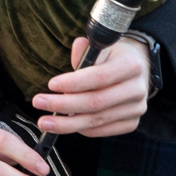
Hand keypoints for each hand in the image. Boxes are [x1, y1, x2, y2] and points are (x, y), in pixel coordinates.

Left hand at [31, 36, 151, 137]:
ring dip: (67, 123)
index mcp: (132, 65)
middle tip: (38, 103)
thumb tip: (76, 52)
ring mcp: (136, 109)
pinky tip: (65, 124)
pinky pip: (101, 130)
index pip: (100, 77)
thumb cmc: (113, 56)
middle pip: (96, 103)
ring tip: (45, 121)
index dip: (74, 83)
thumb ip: (86, 50)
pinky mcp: (131, 123)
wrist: (136, 68)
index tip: (51, 84)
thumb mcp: (101, 46)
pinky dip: (81, 129)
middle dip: (63, 105)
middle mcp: (137, 89)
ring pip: (96, 120)